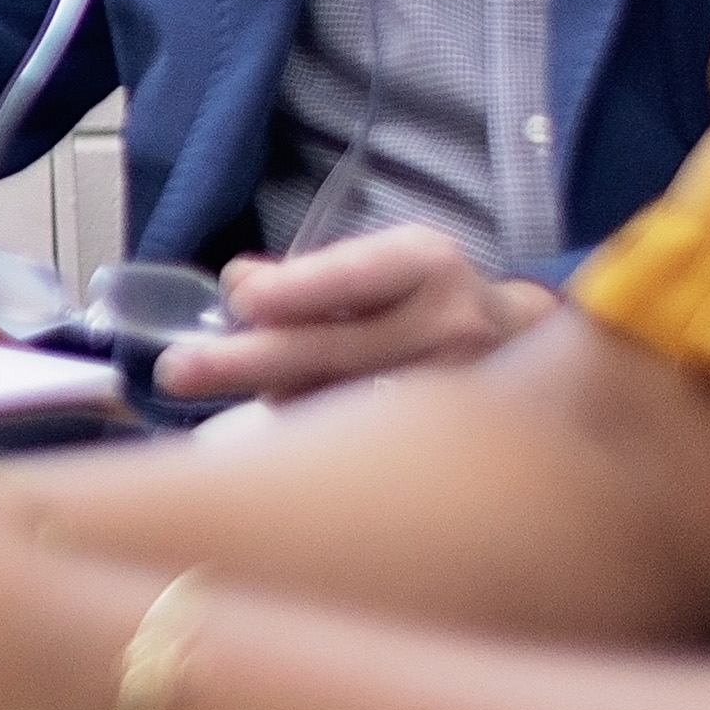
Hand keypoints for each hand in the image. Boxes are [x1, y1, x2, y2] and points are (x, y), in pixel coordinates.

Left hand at [154, 225, 552, 409]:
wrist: (532, 352)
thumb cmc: (428, 301)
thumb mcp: (380, 264)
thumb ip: (306, 276)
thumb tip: (236, 283)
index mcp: (427, 266)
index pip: (357, 274)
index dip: (298, 288)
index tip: (242, 301)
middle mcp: (449, 326)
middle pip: (332, 349)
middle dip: (246, 361)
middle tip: (177, 372)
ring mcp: (454, 392)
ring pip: (334, 405)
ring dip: (270, 397)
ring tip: (220, 382)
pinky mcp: (447, 443)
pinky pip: (356, 444)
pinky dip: (306, 434)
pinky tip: (273, 430)